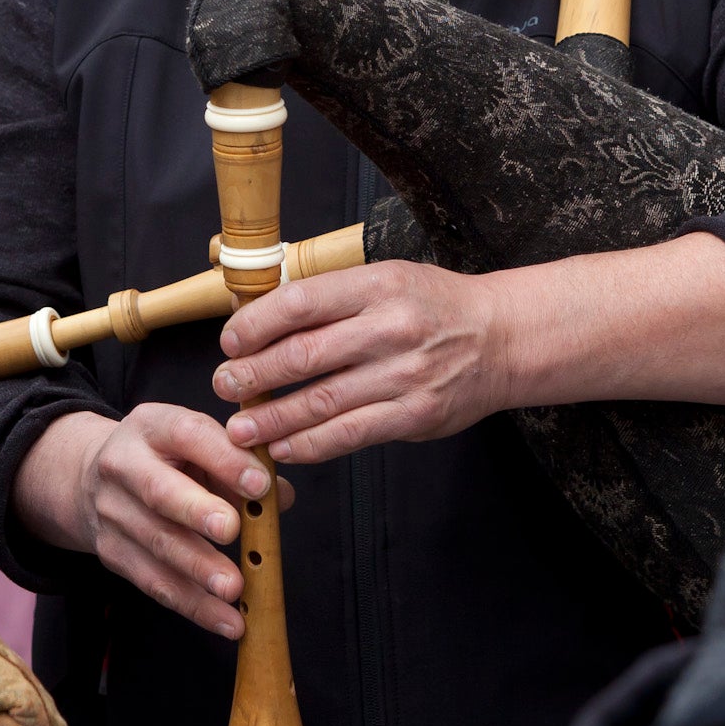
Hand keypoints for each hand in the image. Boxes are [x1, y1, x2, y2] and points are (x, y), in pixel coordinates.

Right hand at [13, 407, 294, 638]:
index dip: (224, 459)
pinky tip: (227, 620)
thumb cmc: (166, 458)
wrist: (88, 477)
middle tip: (232, 531)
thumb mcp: (195, 443)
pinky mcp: (111, 554)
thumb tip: (281, 496)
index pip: (188, 434)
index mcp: (153, 426)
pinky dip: (193, 605)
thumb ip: (239, 465)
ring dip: (198, 571)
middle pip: (159, 491)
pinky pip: (154, 583)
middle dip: (196, 512)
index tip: (260, 484)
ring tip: (235, 589)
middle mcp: (124, 465)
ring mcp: (112, 512)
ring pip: (157, 544)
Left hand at [212, 261, 507, 464]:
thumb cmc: (433, 306)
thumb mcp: (387, 278)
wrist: (501, 338)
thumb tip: (261, 316)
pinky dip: (309, 444)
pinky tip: (283, 447)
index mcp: (378, 285)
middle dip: (253, 374)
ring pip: (321, 402)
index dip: (256, 324)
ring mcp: (404, 375)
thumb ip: (333, 297)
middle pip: (304, 355)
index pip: (300, 302)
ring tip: (240, 428)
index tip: (230, 341)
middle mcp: (390, 328)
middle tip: (223, 385)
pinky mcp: (414, 415)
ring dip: (272, 419)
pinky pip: (349, 434)